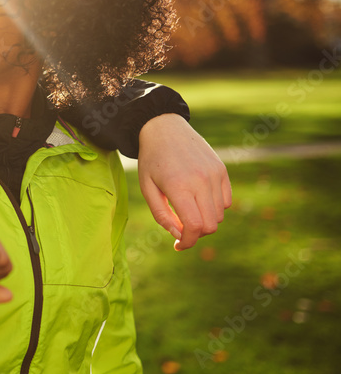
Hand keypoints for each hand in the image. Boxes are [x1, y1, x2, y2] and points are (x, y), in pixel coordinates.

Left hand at [137, 114, 231, 250]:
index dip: (188, 242)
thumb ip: (161, 215)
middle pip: (210, 225)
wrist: (164, 128)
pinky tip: (198, 199)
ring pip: (219, 215)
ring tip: (187, 210)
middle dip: (196, 233)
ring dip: (205, 220)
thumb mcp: (147, 188)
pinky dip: (215, 207)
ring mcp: (214, 175)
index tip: (179, 245)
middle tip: (181, 228)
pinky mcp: (222, 170)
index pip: (194, 227)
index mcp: (179, 187)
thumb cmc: (151, 160)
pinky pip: (226, 201)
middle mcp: (201, 181)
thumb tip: (179, 235)